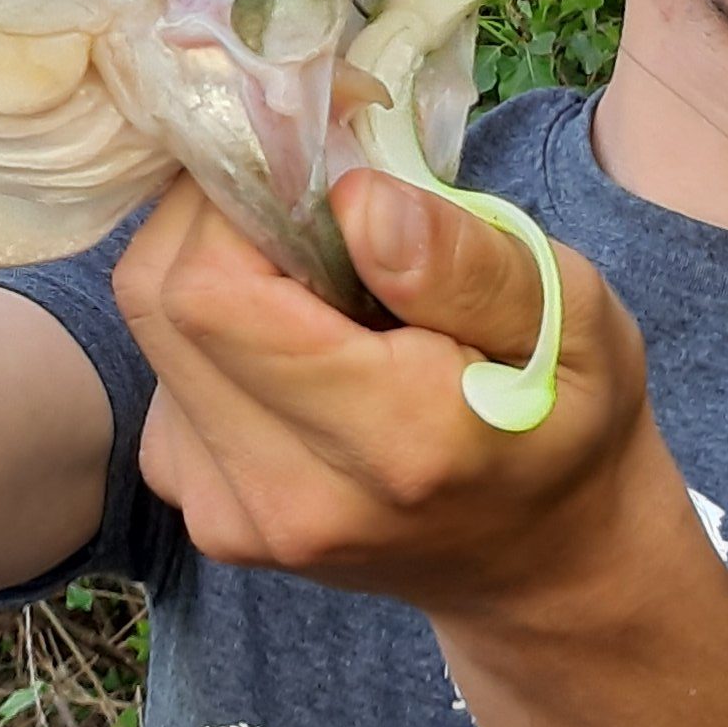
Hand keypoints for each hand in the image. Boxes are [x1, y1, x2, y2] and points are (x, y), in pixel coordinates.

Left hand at [115, 162, 650, 609]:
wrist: (542, 561)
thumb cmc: (563, 418)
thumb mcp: (573, 319)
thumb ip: (469, 263)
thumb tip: (356, 202)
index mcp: (389, 442)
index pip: (212, 291)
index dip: (237, 200)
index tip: (310, 164)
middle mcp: (287, 496)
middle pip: (160, 300)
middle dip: (217, 218)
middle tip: (310, 197)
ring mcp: (234, 517)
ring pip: (153, 331)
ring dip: (214, 270)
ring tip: (319, 276)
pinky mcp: (207, 513)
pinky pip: (166, 375)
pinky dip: (214, 329)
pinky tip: (298, 336)